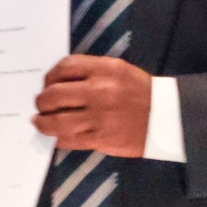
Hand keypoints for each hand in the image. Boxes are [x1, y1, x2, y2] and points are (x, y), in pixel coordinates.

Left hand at [32, 54, 150, 157]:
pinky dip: (57, 138)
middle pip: (55, 94)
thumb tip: (57, 82)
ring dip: (43, 122)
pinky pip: (69, 139)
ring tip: (40, 121)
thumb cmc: (139, 92)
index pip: (65, 67)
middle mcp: (100, 91)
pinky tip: (55, 135)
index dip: (49, 76)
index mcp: (105, 70)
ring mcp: (100, 117)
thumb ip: (89, 72)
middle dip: (41, 101)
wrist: (166, 117)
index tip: (47, 83)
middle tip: (40, 104)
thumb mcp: (118, 70)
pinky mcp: (101, 138)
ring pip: (57, 121)